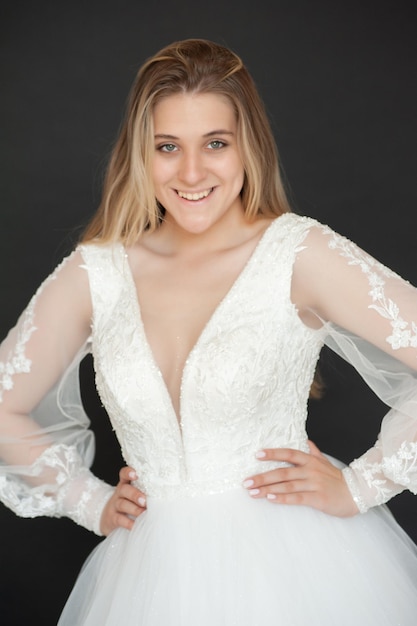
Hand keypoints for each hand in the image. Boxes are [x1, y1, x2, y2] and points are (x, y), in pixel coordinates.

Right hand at [100, 467, 146, 535]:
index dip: (128, 472)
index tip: (135, 474)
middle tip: (145, 501)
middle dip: (135, 494)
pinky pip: (119, 519)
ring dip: (134, 508)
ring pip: (122, 504)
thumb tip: (167, 494)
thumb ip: (146, 491)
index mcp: (125, 484)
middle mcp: (119, 493)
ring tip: (143, 513)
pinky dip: (128, 522)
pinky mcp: (112, 518)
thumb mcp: (133, 494)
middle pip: (124, 489)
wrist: (108, 518)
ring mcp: (114, 505)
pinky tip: (135, 525)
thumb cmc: (129, 503)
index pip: (124, 474)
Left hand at [242, 440, 358, 517]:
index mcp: (310, 460)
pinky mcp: (317, 498)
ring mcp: (313, 484)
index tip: (257, 455)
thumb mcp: (325, 462)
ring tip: (253, 492)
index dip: (272, 453)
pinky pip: (297, 498)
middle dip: (262, 477)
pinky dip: (282, 498)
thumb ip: (314, 452)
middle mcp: (310, 470)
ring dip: (267, 489)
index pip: (288, 453)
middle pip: (282, 472)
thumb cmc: (337, 478)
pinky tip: (270, 499)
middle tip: (246, 482)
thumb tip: (306, 441)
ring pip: (286, 485)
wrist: (357, 493)